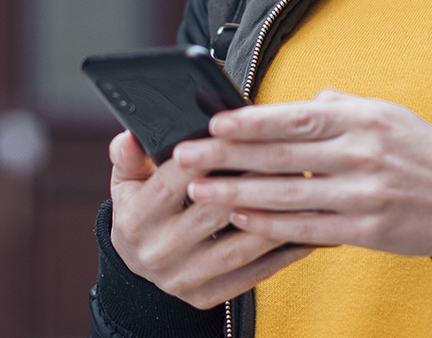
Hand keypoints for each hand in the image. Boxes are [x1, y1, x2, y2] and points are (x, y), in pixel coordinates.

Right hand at [107, 131, 309, 308]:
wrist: (138, 263)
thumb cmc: (141, 207)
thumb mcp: (127, 180)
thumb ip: (129, 157)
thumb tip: (129, 137)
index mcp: (134, 220)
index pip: (173, 182)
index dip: (206, 156)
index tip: (238, 134)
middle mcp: (156, 253)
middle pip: (211, 214)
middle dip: (250, 183)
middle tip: (285, 158)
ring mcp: (181, 280)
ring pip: (236, 248)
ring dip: (272, 220)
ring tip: (302, 193)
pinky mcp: (203, 298)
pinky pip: (248, 277)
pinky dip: (278, 257)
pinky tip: (304, 234)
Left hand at [179, 90, 431, 256]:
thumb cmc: (422, 152)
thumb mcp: (387, 113)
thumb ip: (340, 106)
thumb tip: (296, 104)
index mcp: (365, 118)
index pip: (297, 116)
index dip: (251, 121)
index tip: (213, 122)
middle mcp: (363, 153)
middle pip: (283, 154)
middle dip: (228, 156)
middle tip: (186, 155)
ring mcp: (364, 195)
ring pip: (288, 195)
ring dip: (237, 193)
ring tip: (199, 191)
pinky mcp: (367, 231)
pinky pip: (308, 229)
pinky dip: (271, 225)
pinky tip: (241, 219)